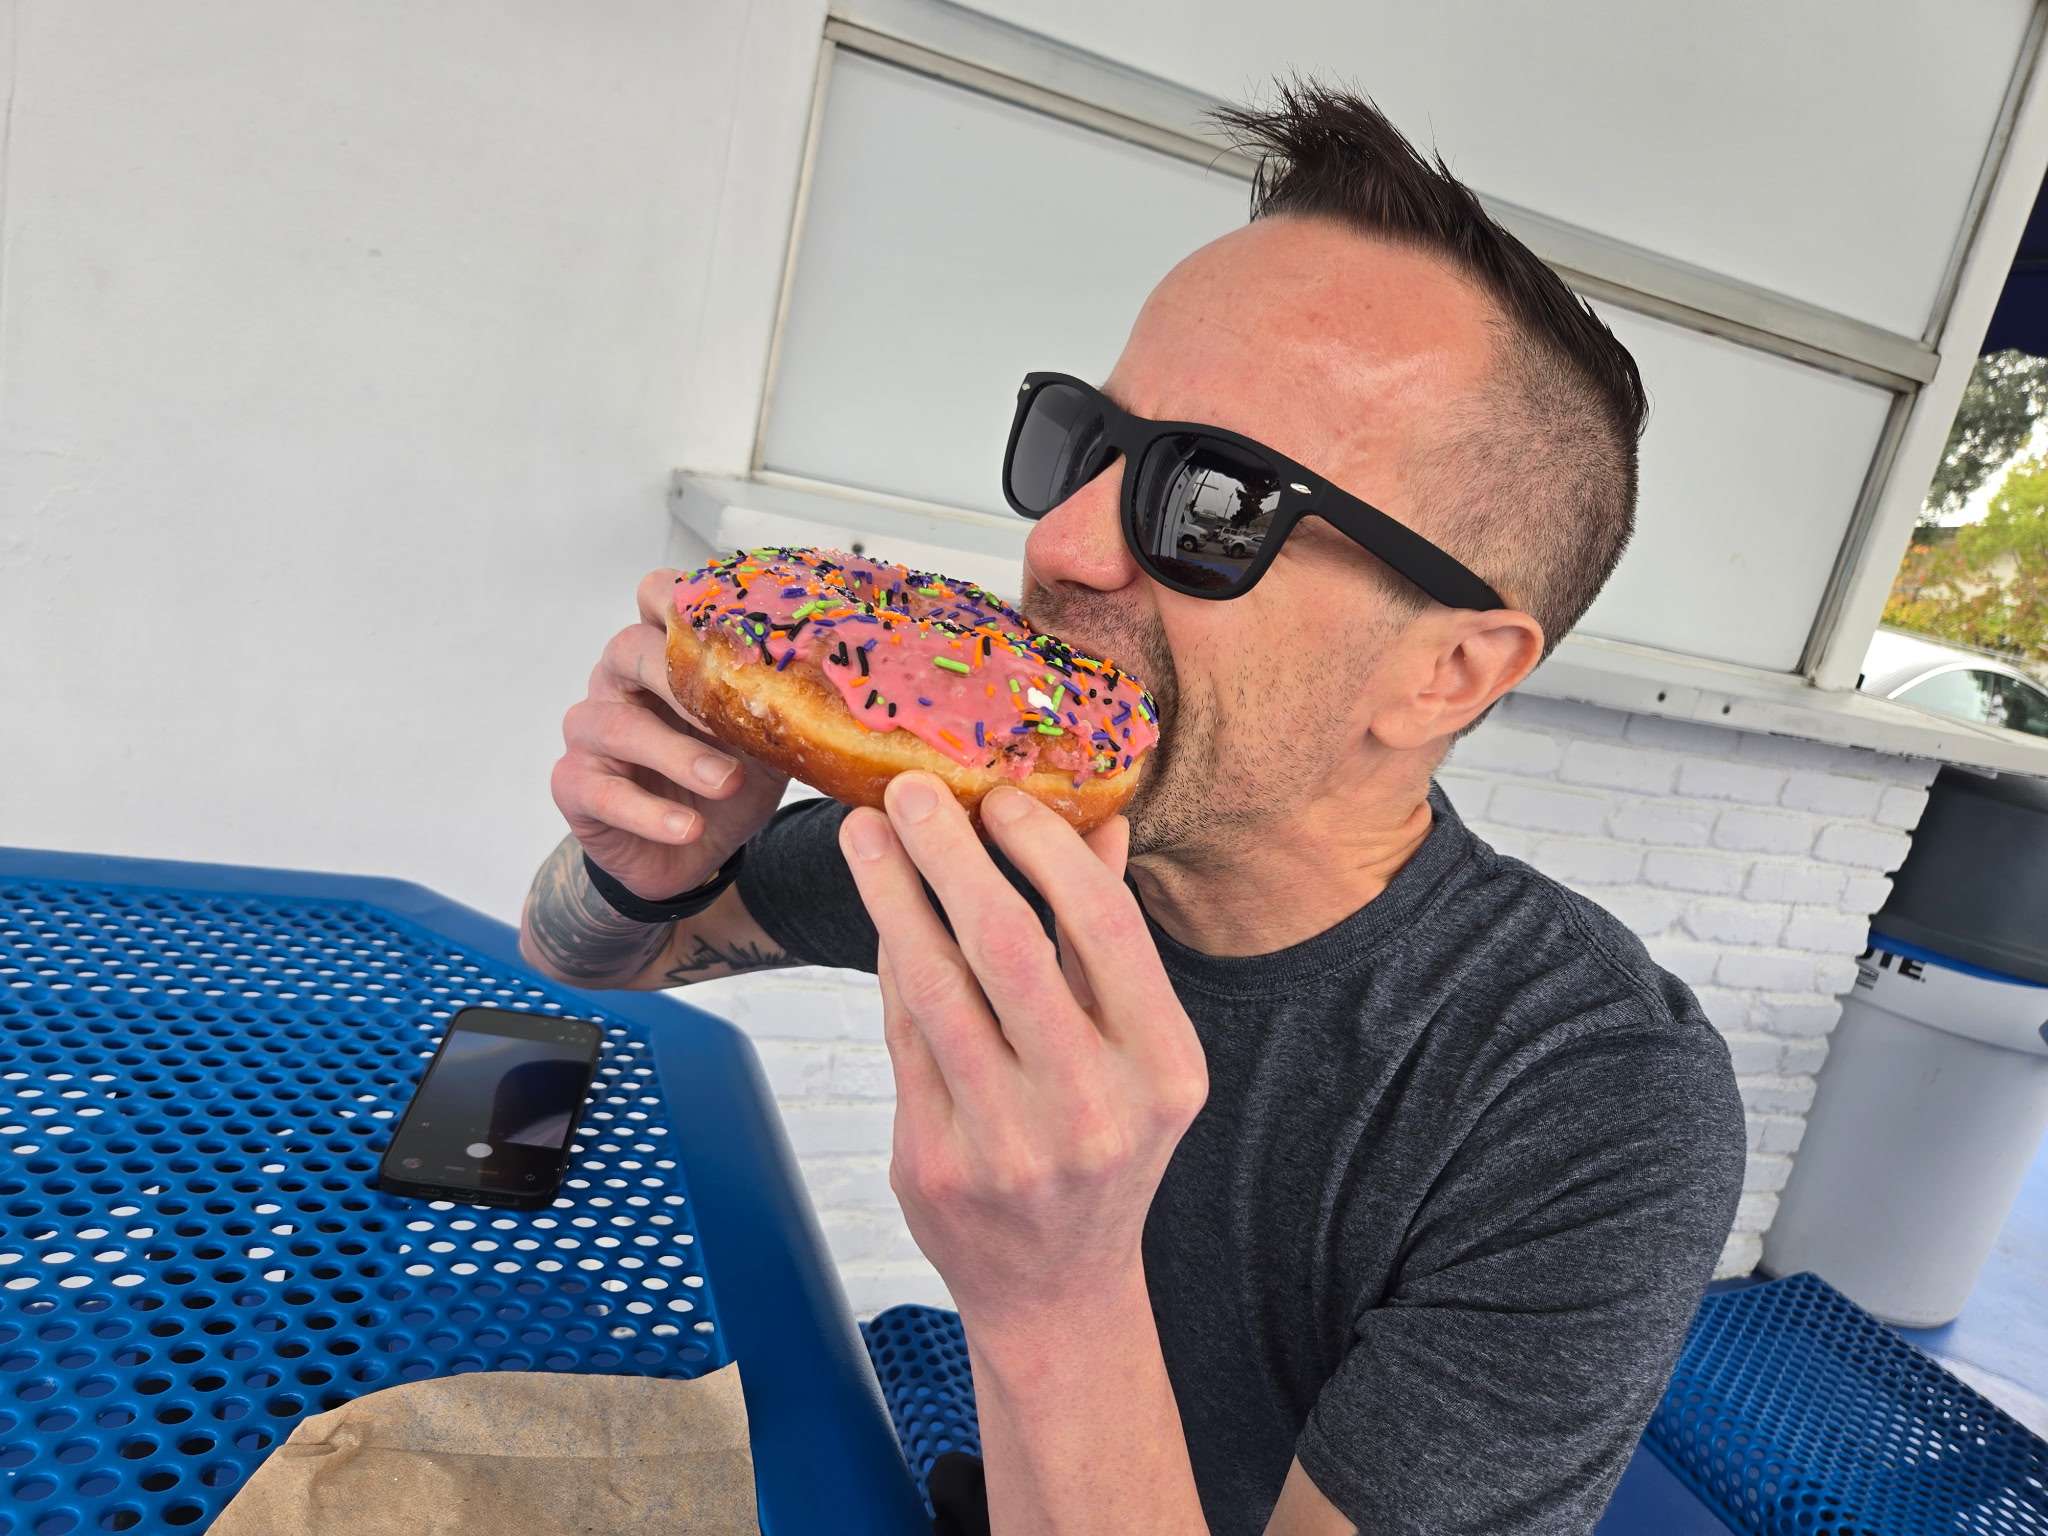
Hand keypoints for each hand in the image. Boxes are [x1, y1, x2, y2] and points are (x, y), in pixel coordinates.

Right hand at [551, 569, 787, 899]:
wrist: (694, 853)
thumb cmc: (724, 780)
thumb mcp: (767, 742)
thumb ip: (785, 707)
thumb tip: (841, 687)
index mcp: (664, 655)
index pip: (656, 597)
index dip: (682, 598)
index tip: (729, 621)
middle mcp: (620, 681)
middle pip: (630, 649)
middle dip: (680, 677)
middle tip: (729, 711)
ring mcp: (591, 729)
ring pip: (617, 724)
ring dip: (676, 754)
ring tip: (725, 783)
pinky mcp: (575, 784)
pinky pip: (600, 791)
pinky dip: (650, 813)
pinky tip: (687, 826)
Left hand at [837, 774, 1207, 1325]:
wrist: (1055, 1286)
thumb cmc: (1106, 1141)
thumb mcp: (1137, 1050)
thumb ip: (1112, 939)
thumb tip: (1099, 817)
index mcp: (1162, 1066)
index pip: (1103, 926)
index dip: (1044, 847)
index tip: (999, 796)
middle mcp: (1091, 1106)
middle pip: (1005, 944)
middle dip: (946, 851)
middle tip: (908, 789)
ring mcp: (1007, 1142)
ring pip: (934, 985)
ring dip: (890, 895)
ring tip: (865, 834)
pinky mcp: (934, 1163)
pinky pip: (902, 1035)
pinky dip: (890, 964)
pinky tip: (880, 914)